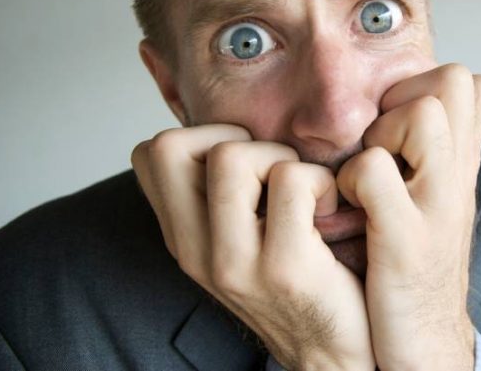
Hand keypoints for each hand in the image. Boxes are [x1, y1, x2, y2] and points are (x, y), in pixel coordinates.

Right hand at [131, 125, 374, 370]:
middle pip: (171, 145)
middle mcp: (195, 252)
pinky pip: (293, 180)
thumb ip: (221, 198)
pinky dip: (321, 181)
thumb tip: (232, 132)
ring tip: (304, 192)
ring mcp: (234, 262)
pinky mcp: (285, 266)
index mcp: (183, 240)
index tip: (244, 164)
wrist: (332, 357)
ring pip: (233, 155)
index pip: (148, 154)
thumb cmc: (295, 289)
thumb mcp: (239, 245)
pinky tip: (330, 209)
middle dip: (233, 138)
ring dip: (281, 159)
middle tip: (272, 172)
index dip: (199, 137)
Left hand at [337, 64, 480, 370]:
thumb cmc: (419, 265)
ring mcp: (438, 205)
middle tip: (384, 144)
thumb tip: (446, 98)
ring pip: (423, 113)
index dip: (423, 86)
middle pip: (457, 78)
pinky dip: (351, 181)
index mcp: (463, 163)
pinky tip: (349, 209)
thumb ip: (444, 149)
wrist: (425, 343)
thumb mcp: (441, 200)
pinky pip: (374, 171)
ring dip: (383, 134)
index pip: (469, 79)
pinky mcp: (407, 239)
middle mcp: (460, 176)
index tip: (395, 127)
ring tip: (367, 176)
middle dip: (407, 98)